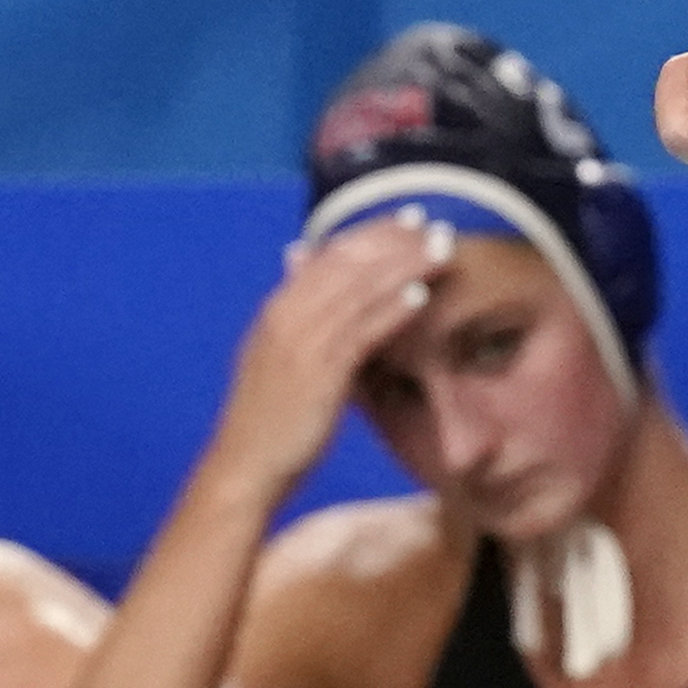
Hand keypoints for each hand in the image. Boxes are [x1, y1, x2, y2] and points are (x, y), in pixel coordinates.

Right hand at [200, 207, 456, 505]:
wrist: (246, 467)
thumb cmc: (270, 422)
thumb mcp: (280, 361)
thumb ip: (300, 321)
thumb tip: (308, 283)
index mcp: (278, 310)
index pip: (328, 256)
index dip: (368, 235)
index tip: (404, 221)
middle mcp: (287, 315)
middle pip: (346, 264)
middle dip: (391, 240)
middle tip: (432, 221)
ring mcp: (301, 341)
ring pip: (359, 290)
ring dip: (402, 265)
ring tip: (440, 248)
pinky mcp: (318, 372)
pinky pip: (360, 331)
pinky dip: (390, 309)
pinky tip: (420, 294)